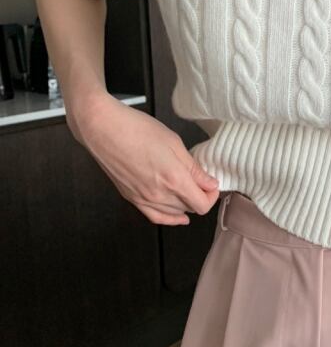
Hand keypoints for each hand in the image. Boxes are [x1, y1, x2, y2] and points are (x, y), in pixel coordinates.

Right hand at [68, 91, 219, 224]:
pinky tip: (178, 216)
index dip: (212, 195)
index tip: (211, 184)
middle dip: (200, 197)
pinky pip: (156, 217)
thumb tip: (209, 183)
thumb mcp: (173, 142)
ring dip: (186, 205)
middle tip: (201, 182)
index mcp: (174, 179)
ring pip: (175, 214)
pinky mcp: (131, 198)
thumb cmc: (136, 129)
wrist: (102, 129)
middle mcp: (159, 195)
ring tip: (189, 191)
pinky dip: (169, 218)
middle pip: (190, 209)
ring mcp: (144, 199)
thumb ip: (193, 168)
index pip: (203, 204)